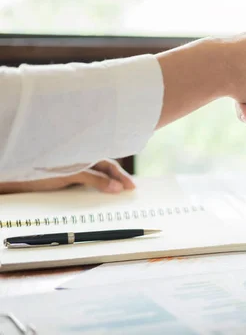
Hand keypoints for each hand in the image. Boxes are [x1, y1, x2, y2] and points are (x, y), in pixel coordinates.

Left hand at [0, 159, 134, 194]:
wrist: (12, 179)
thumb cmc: (38, 172)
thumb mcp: (70, 175)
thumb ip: (94, 179)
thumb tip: (115, 187)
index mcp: (83, 154)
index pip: (108, 164)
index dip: (121, 176)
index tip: (131, 187)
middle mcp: (78, 159)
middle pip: (103, 168)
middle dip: (117, 178)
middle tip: (128, 190)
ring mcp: (71, 167)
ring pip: (95, 174)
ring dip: (106, 183)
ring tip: (116, 193)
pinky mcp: (64, 176)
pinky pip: (85, 180)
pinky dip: (94, 186)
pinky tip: (96, 193)